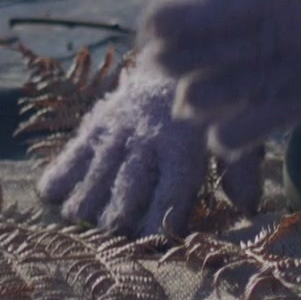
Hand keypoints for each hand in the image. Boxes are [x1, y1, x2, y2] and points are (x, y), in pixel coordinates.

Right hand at [36, 0, 262, 236]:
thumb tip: (249, 207)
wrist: (175, 58)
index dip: (157, 224)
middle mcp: (148, 141)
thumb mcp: (231, 134)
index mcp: (184, 148)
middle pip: (127, 187)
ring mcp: (119, 131)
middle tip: (109, 232)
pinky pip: (73, 150)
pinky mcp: (98, 122)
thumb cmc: (209, 111)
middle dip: (116, 215)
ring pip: (96, 172)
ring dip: (85, 200)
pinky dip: (60, 172)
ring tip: (77, 217)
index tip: (149, 241)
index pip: (169, 194)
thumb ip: (242, 171)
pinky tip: (52, 192)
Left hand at [144, 0, 300, 156]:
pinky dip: (237, 133)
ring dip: (196, 99)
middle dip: (170, 61)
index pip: (194, 20)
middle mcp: (280, 34)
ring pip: (230, 98)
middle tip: (157, 58)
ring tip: (184, 96)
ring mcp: (300, 65)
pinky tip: (217, 132)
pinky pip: (270, 122)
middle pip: (203, 61)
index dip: (162, 26)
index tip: (152, 23)